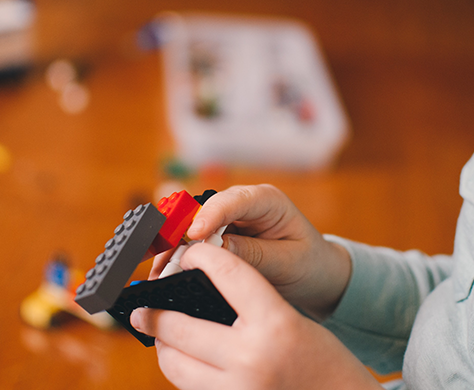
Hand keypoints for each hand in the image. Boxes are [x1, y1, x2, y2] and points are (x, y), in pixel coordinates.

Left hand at [133, 244, 379, 389]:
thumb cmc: (324, 361)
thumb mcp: (294, 321)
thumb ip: (251, 305)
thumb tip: (199, 291)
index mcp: (275, 325)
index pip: (228, 274)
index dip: (202, 257)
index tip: (188, 254)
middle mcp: (251, 358)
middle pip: (180, 326)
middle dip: (155, 313)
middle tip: (142, 308)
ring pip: (174, 364)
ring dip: (162, 346)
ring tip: (160, 335)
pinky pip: (190, 387)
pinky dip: (182, 371)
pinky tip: (184, 359)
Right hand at [151, 184, 350, 318]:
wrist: (315, 274)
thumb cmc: (307, 263)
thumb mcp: (287, 262)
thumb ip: (253, 254)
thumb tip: (216, 250)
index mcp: (267, 201)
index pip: (234, 200)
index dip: (210, 215)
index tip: (194, 235)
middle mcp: (242, 204)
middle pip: (202, 210)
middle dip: (180, 234)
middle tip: (164, 260)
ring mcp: (227, 218)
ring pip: (190, 226)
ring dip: (172, 248)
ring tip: (158, 272)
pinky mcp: (217, 235)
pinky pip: (191, 242)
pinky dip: (177, 257)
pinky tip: (164, 273)